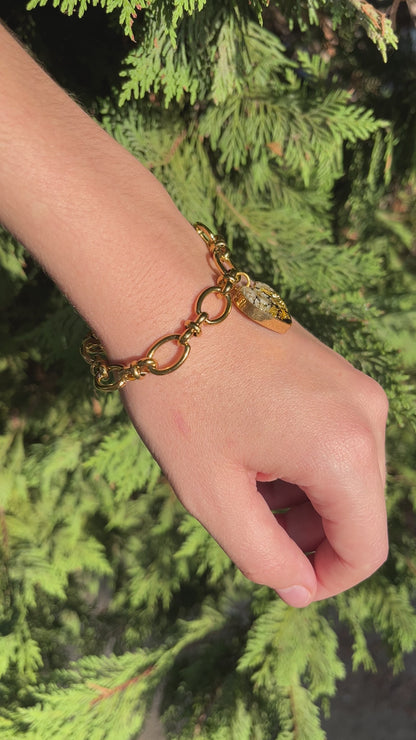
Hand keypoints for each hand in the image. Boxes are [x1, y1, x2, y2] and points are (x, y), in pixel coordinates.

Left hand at [121, 306, 388, 607]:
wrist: (168, 299)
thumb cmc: (182, 395)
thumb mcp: (213, 493)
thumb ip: (264, 555)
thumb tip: (301, 588)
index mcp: (344, 452)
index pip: (365, 548)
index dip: (326, 580)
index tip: (280, 579)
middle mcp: (367, 416)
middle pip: (358, 511)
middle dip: (309, 537)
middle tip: (246, 526)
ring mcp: (355, 388)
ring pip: (349, 476)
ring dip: (304, 501)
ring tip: (242, 485)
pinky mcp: (339, 373)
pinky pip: (339, 439)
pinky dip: (305, 464)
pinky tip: (255, 453)